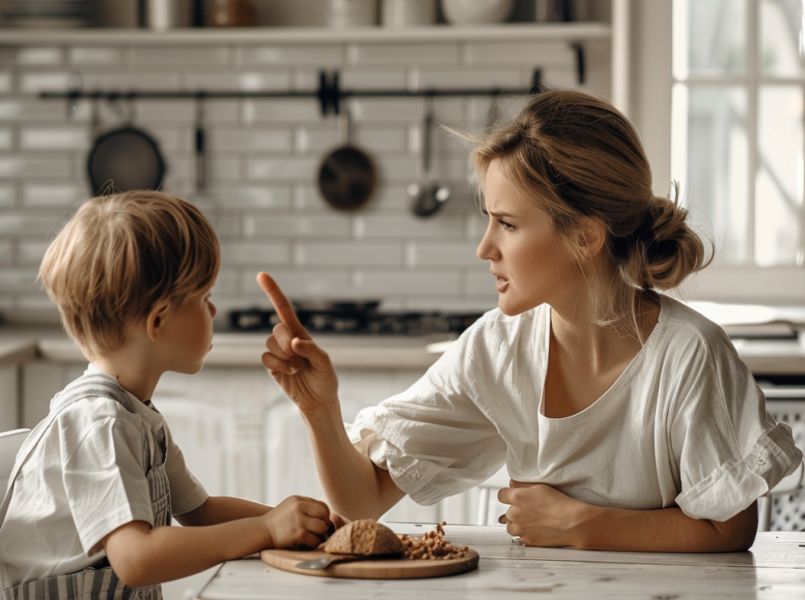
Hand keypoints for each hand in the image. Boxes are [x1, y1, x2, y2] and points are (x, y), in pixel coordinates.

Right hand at [256, 272, 339, 415]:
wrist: (317, 401)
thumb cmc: (325, 379)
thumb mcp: (326, 364)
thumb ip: (312, 350)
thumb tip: (295, 341)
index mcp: (301, 332)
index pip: (284, 308)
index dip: (273, 291)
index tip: (261, 275)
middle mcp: (287, 339)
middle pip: (277, 329)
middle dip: (288, 344)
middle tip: (301, 358)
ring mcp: (278, 352)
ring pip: (270, 344)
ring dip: (285, 358)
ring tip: (298, 368)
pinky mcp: (271, 366)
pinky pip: (266, 358)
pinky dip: (278, 366)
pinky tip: (289, 373)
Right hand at [262, 495, 331, 548]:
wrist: (261, 531)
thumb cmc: (278, 521)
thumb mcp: (290, 506)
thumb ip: (305, 506)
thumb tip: (326, 514)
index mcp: (298, 500)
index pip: (322, 505)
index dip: (324, 515)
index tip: (319, 522)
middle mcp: (299, 507)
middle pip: (325, 515)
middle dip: (324, 524)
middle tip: (317, 531)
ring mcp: (298, 520)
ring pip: (322, 528)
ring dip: (319, 535)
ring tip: (312, 537)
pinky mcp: (298, 534)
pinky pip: (315, 540)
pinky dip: (313, 544)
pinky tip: (306, 544)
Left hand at [497, 480, 586, 547]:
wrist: (573, 522)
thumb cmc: (560, 503)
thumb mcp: (540, 487)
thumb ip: (522, 485)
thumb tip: (511, 484)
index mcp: (517, 497)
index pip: (501, 495)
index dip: (508, 496)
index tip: (513, 498)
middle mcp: (515, 513)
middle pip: (506, 513)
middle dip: (515, 511)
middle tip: (530, 511)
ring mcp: (520, 529)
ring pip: (511, 527)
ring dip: (517, 525)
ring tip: (532, 522)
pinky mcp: (527, 540)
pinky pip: (520, 538)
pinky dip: (525, 535)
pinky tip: (536, 530)